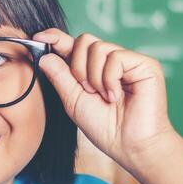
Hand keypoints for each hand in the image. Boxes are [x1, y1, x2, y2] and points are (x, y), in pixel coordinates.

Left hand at [32, 28, 176, 173]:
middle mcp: (112, 62)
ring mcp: (129, 61)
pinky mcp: (145, 64)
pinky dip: (109, 79)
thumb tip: (45, 55)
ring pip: (97, 47)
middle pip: (84, 40)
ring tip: (104, 97)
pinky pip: (114, 57)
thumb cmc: (105, 128)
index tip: (38, 36)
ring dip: (93, 76)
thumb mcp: (74, 101)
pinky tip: (116, 96)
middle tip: (87, 90)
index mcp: (94, 70)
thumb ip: (60, 77)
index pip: (74, 45)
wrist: (130, 147)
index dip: (56, 37)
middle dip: (77, 67)